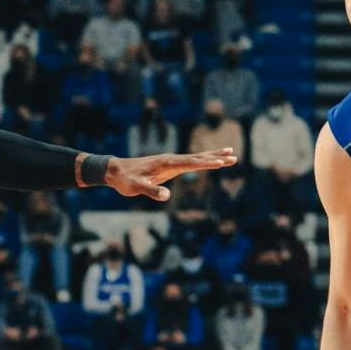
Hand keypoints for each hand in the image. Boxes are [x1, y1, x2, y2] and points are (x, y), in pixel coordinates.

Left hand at [104, 148, 239, 201]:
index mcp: (166, 162)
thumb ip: (151, 191)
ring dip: (214, 155)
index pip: (191, 163)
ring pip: (197, 157)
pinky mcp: (170, 165)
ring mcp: (171, 161)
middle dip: (217, 157)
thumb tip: (166, 196)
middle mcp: (171, 159)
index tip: (222, 162)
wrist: (116, 171)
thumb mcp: (136, 188)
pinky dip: (203, 160)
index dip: (207, 163)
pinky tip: (210, 161)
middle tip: (234, 156)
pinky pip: (191, 162)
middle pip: (198, 157)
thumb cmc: (125, 180)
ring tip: (230, 153)